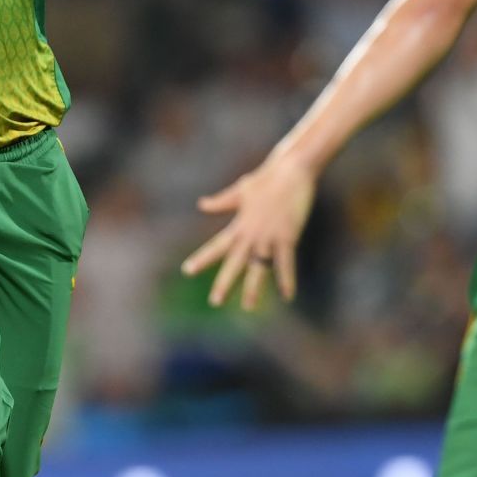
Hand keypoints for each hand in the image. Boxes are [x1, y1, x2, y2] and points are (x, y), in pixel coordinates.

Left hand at [181, 154, 318, 308]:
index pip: (217, 246)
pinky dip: (287, 279)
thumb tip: (201, 204)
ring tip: (248, 306)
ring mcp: (269, 236)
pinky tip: (288, 296)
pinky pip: (286, 263)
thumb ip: (221, 202)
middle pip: (234, 263)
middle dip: (225, 283)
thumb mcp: (240, 191)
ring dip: (253, 288)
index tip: (187, 271)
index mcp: (239, 225)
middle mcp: (251, 234)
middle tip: (215, 301)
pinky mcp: (287, 236)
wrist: (290, 170)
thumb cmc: (267, 178)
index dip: (202, 259)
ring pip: (259, 267)